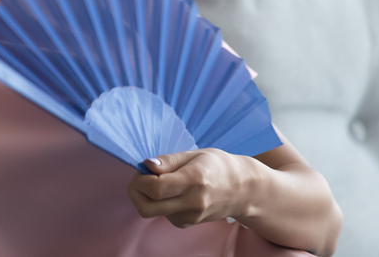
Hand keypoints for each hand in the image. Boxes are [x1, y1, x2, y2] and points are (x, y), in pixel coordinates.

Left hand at [126, 149, 254, 228]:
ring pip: (152, 211)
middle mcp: (192, 203)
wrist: (243, 190)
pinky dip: (159, 203)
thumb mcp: (195, 154)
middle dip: (135, 192)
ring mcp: (190, 216)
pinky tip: (171, 192)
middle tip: (140, 177)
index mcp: (193, 180)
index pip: (155, 188)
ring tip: (160, 181)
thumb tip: (146, 164)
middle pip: (147, 207)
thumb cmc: (218, 167)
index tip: (141, 169)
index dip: (140, 179)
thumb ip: (169, 161)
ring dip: (146, 197)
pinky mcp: (188, 223)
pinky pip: (162, 214)